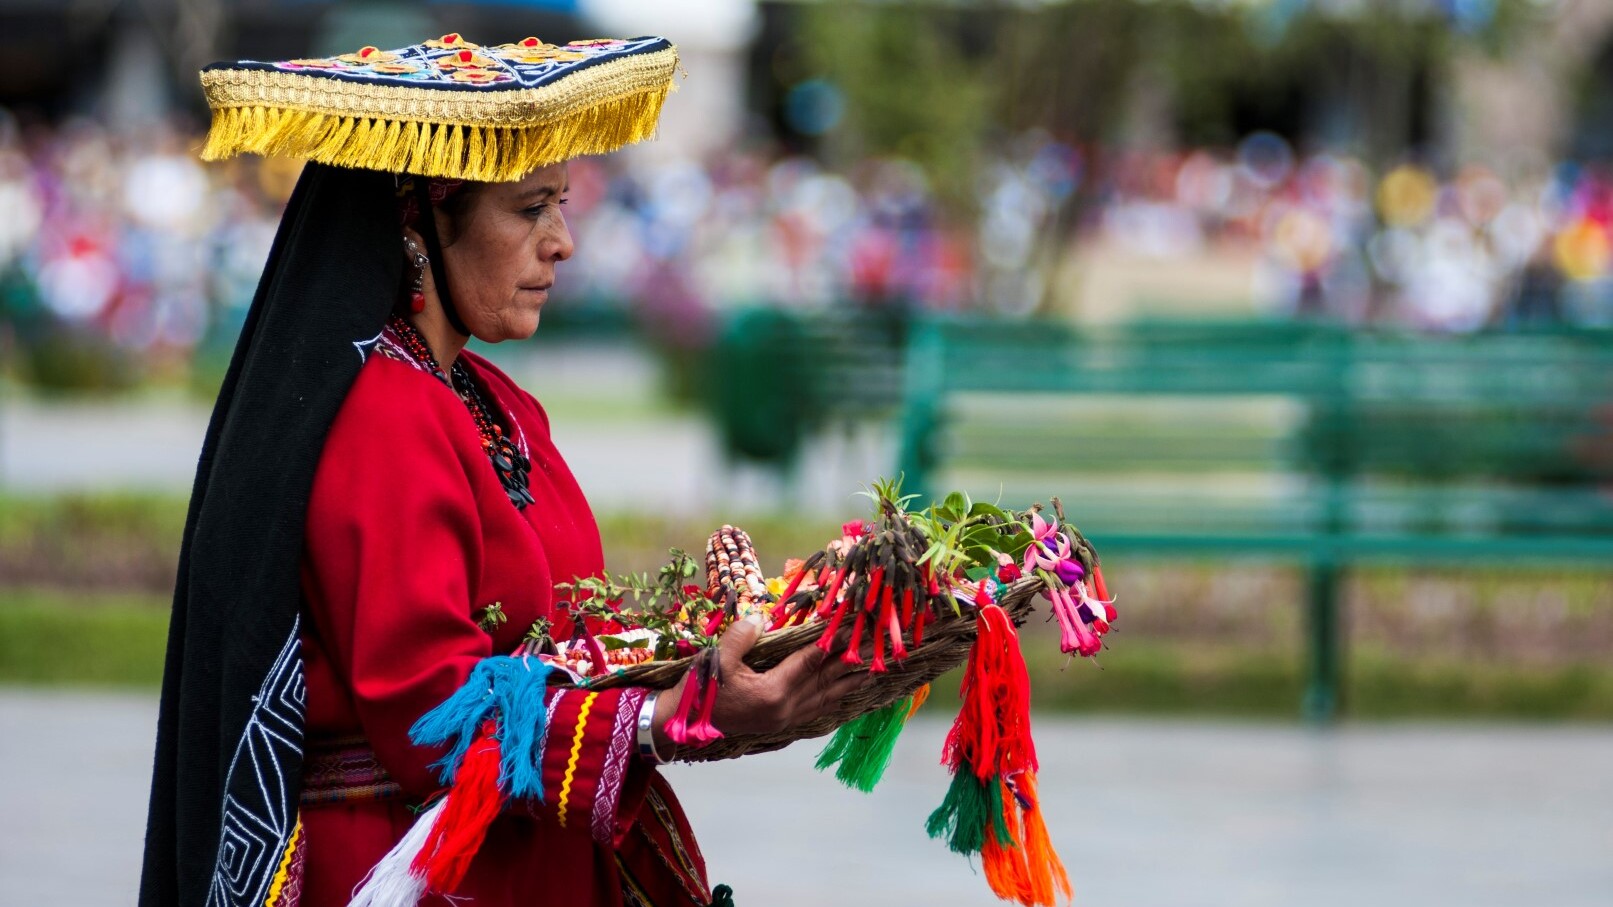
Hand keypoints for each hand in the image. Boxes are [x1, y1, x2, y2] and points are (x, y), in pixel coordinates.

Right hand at [652, 614, 868, 744]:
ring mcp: (785, 719)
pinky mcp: (780, 724)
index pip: (812, 660)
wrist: (683, 725)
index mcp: (773, 692)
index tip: (852, 625)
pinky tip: (842, 694)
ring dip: (849, 683)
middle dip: (851, 661)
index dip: (833, 640)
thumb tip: (761, 618)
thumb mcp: (717, 659)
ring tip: (873, 672)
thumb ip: (741, 637)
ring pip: (825, 698)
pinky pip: (815, 710)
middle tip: (874, 645)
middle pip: (826, 680)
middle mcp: (785, 708)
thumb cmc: (700, 690)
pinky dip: (832, 699)